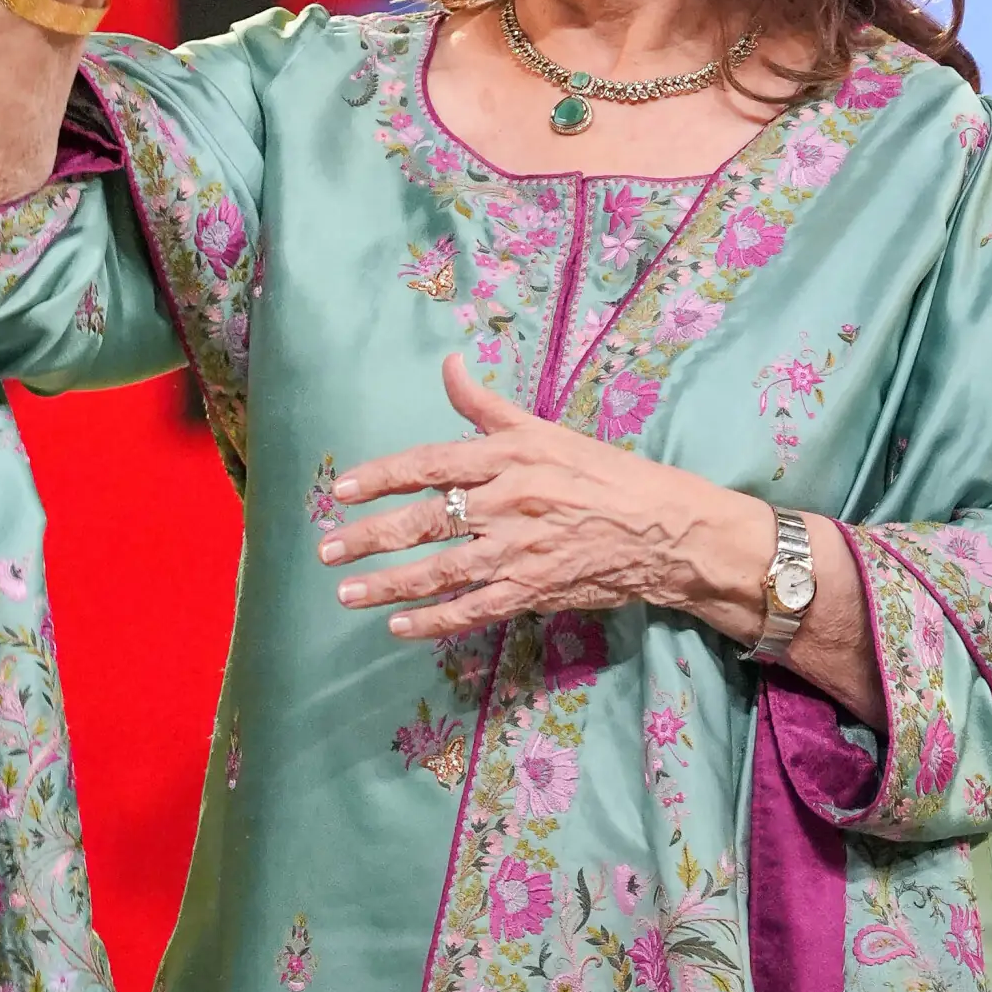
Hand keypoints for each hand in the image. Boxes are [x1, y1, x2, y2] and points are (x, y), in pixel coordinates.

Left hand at [322, 353, 778, 645]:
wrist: (663, 528)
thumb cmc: (603, 473)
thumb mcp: (545, 429)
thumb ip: (487, 405)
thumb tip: (448, 364)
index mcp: (510, 455)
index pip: (433, 462)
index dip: (385, 475)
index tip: (344, 488)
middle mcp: (509, 501)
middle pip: (428, 520)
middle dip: (372, 535)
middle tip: (327, 548)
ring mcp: (520, 550)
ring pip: (442, 569)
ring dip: (390, 583)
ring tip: (346, 593)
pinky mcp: (533, 590)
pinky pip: (475, 609)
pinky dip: (436, 621)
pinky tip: (400, 627)